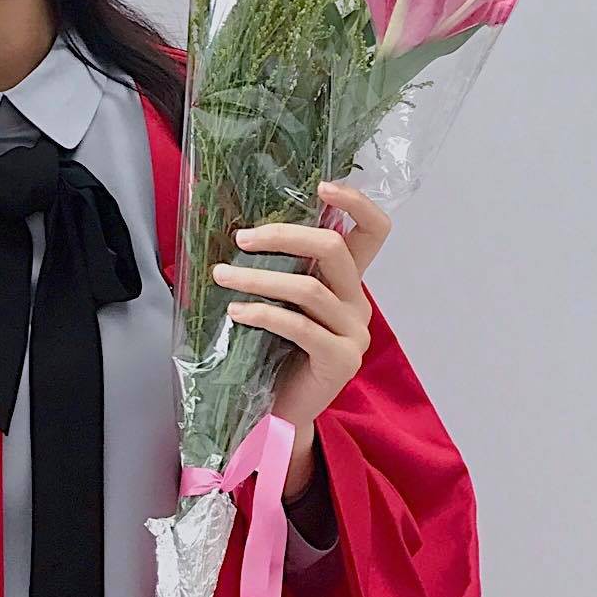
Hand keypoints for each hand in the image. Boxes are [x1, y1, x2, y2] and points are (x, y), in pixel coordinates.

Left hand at [211, 181, 390, 491]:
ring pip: (308, 287)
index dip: (357, 202)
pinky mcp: (341, 360)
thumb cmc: (273, 349)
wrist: (280, 412)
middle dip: (283, 235)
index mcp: (348, 281)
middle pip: (333, 249)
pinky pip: (300, 326)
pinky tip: (236, 311)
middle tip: (241, 238)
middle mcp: (358, 302)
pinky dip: (263, 312)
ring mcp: (354, 332)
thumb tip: (236, 220)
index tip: (322, 184)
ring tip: (221, 276)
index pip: (374, 231)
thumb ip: (276, 266)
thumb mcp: (277, 299)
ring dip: (258, 277)